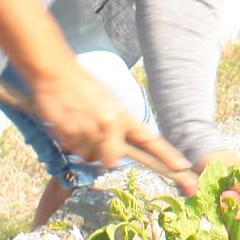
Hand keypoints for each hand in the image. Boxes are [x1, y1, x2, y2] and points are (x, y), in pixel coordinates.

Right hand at [28, 62, 196, 195]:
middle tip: (97, 137)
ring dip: (86, 148)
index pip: (150, 140)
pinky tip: (68, 123)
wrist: (56, 72)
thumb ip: (118, 125)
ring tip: (80, 124)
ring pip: (91, 157)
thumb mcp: (107, 101)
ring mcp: (90, 132)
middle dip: (107, 155)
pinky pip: (73, 151)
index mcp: (123, 115)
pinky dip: (71, 142)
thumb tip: (121, 148)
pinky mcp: (69, 137)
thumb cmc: (82, 85)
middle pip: (114, 160)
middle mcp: (110, 126)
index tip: (184, 167)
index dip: (167, 156)